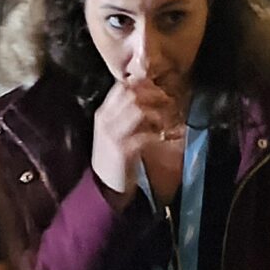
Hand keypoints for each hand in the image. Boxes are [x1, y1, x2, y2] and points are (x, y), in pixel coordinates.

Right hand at [89, 77, 184, 204]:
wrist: (103, 186)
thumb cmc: (113, 156)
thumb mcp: (113, 131)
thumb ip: (124, 114)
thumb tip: (145, 96)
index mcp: (103, 114)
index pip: (120, 87)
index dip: (140, 83)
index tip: (156, 87)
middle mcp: (106, 121)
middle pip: (131, 95)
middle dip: (152, 95)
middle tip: (167, 100)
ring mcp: (113, 135)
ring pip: (138, 111)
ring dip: (157, 114)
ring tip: (165, 121)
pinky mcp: (123, 150)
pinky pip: (145, 135)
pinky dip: (158, 135)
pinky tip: (163, 138)